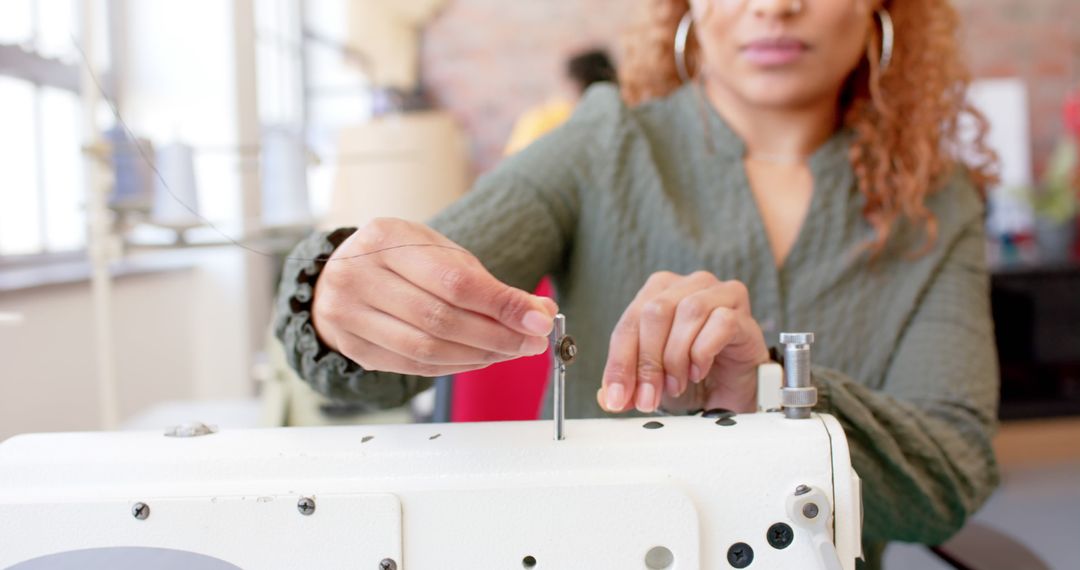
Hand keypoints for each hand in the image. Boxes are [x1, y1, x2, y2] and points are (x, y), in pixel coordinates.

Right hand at [313, 218, 557, 376]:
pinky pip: (414, 366)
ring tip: (511, 350)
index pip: (453, 281)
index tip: (539, 321)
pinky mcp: (354, 348)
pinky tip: (480, 358)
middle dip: (497, 336)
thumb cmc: (399, 260)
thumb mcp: (439, 253)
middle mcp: (358, 276)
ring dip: (480, 356)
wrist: (339, 276)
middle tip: (533, 342)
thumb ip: (486, 282)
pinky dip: (456, 366)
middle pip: (440, 320)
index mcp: (384, 240)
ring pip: (427, 349)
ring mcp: (348, 315)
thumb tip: (538, 313)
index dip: (501, 305)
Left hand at [598, 271, 768, 413]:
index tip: (618, 396)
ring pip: (688, 312)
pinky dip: (704, 351)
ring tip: (676, 384)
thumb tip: (608, 397)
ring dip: (676, 357)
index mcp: (656, 291)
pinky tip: (699, 371)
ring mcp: (718, 293)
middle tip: (649, 396)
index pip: (628, 323)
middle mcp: (687, 285)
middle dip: (648, 361)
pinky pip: (721, 322)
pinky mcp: (741, 312)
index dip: (619, 362)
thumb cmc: (691, 373)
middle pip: (656, 312)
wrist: (732, 387)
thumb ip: (628, 386)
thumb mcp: (651, 381)